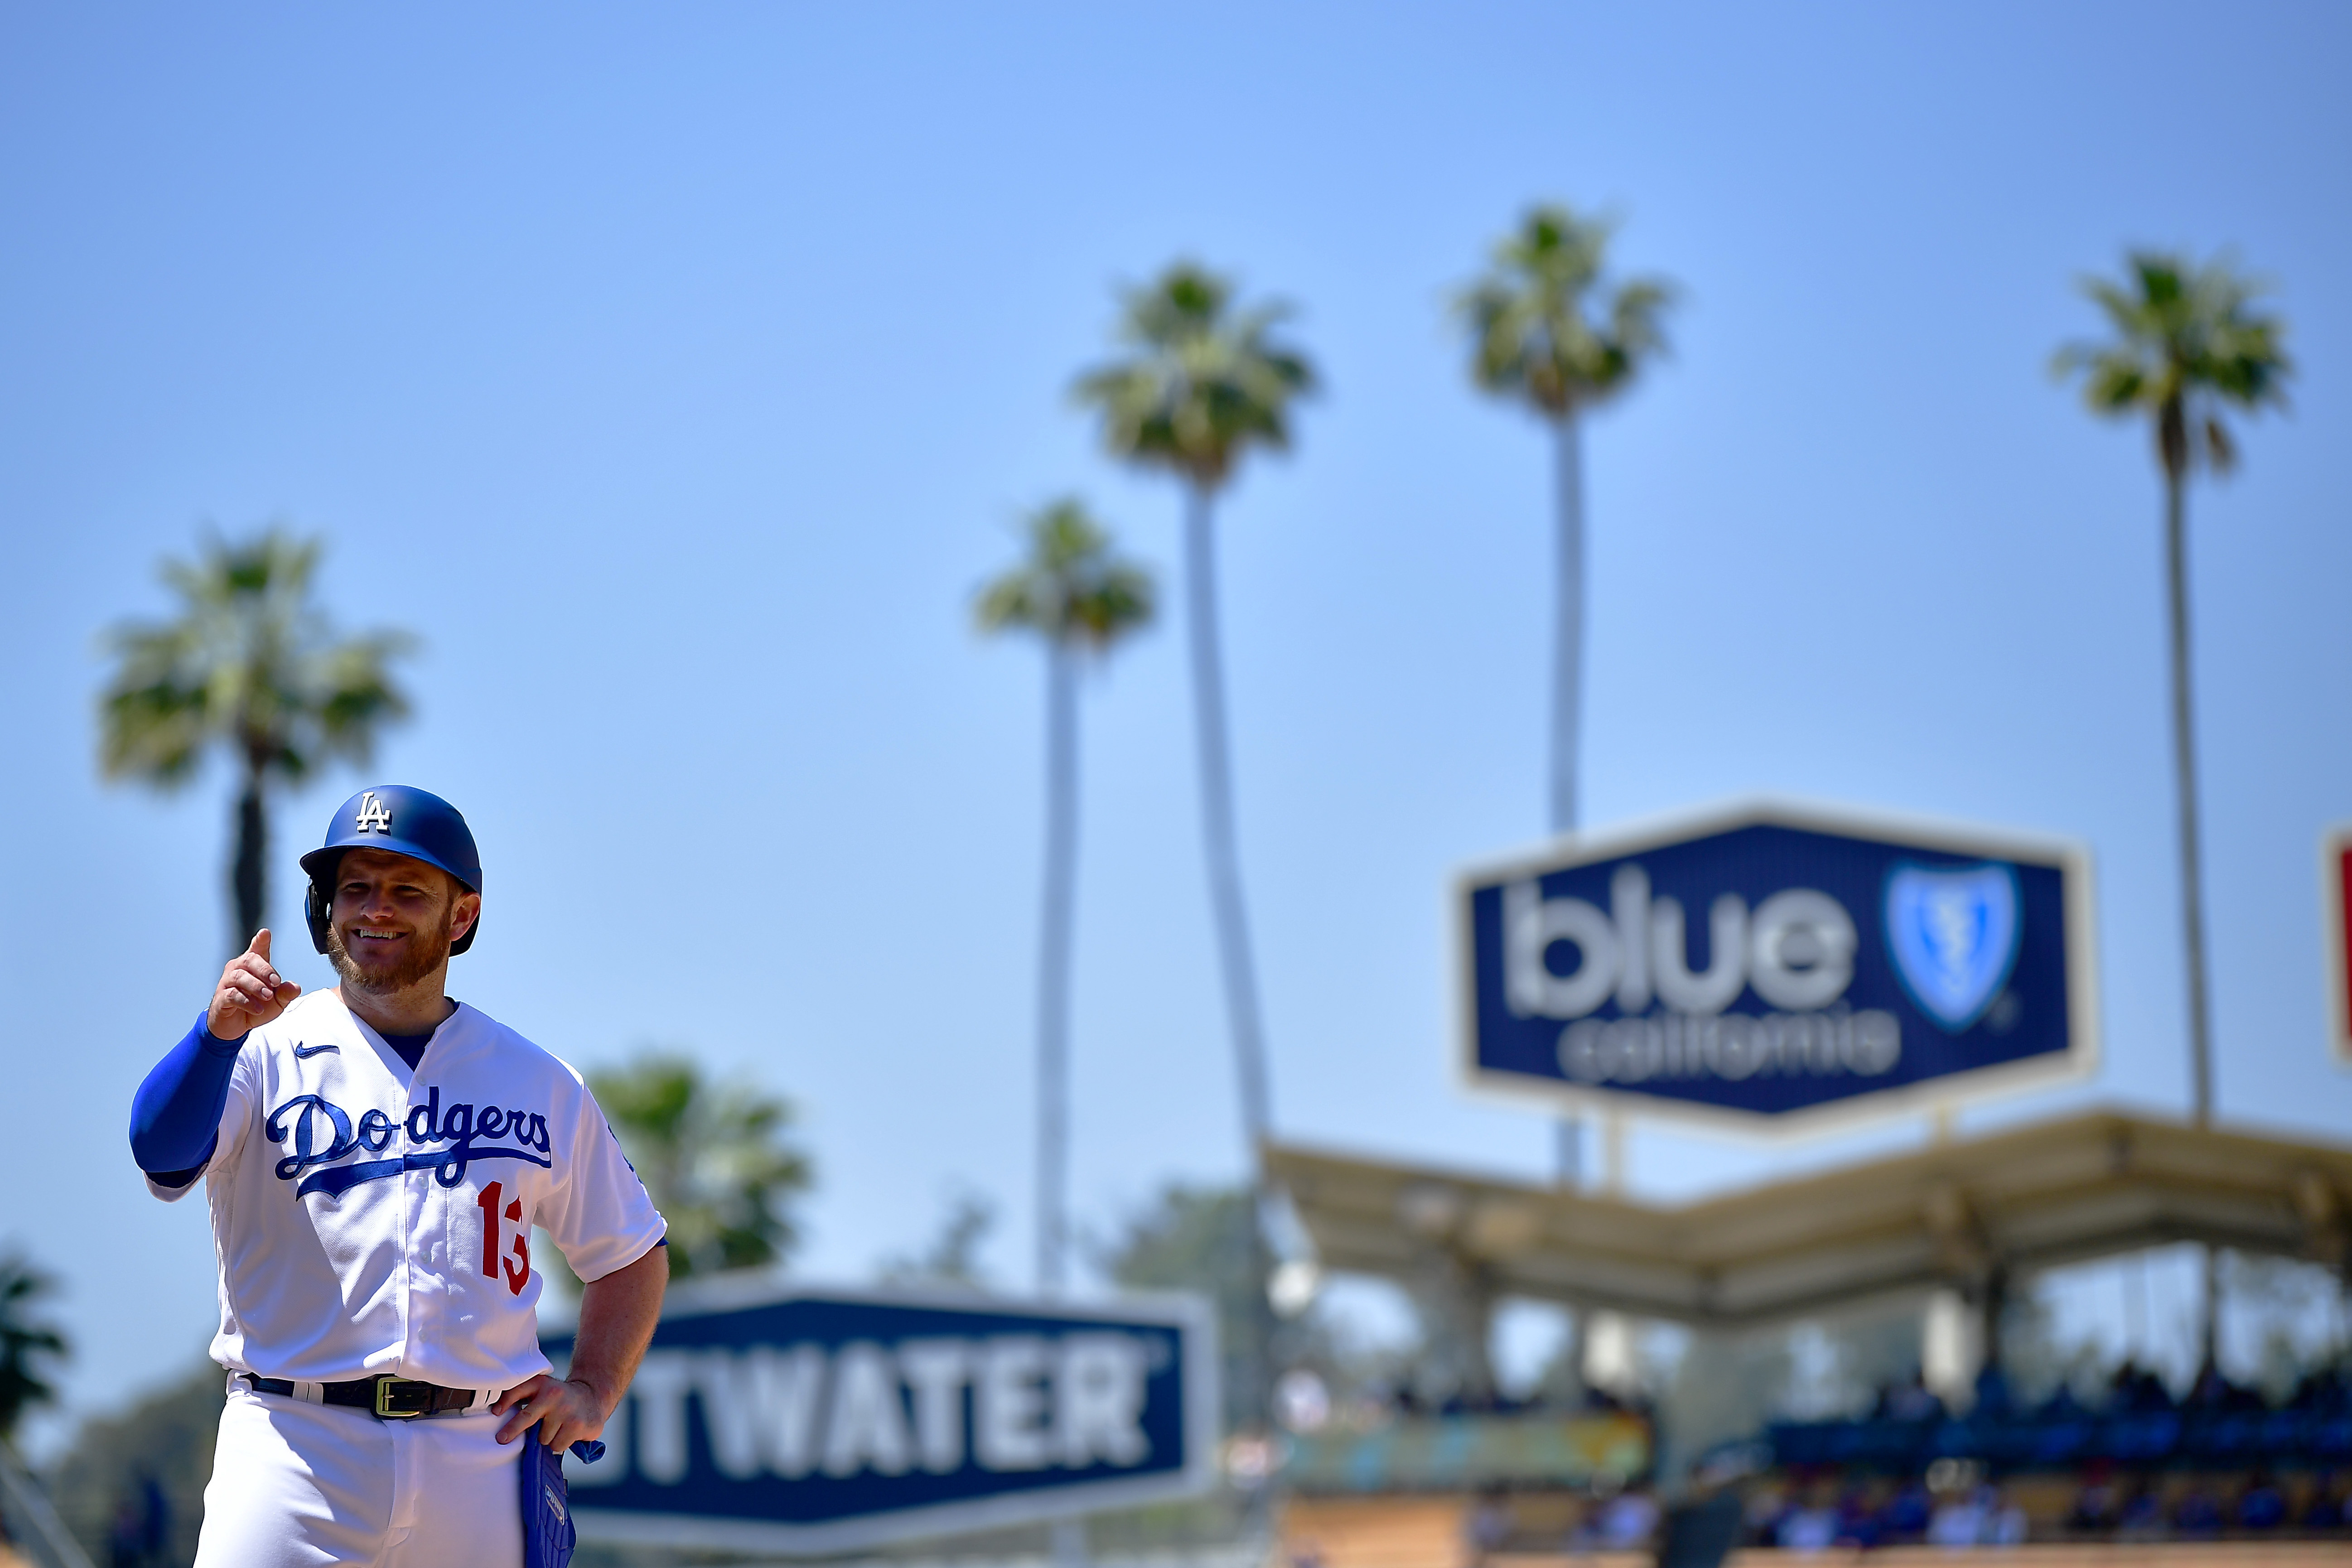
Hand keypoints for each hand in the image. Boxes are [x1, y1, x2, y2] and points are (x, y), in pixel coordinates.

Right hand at [208, 929, 299, 1039]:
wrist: (237, 1026)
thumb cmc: (257, 1006)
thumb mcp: (277, 1001)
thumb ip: (286, 993)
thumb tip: (295, 987)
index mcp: (253, 966)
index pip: (257, 949)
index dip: (260, 941)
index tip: (265, 933)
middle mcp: (238, 969)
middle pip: (249, 960)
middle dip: (265, 970)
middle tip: (276, 983)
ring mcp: (227, 983)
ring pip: (240, 976)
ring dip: (256, 986)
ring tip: (268, 996)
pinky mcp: (221, 998)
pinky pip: (232, 995)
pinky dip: (247, 1001)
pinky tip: (257, 1008)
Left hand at [492, 1373, 607, 1450]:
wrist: (593, 1396)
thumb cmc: (559, 1396)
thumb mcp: (541, 1388)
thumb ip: (521, 1395)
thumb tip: (496, 1412)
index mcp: (542, 1385)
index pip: (519, 1391)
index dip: (506, 1401)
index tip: (495, 1412)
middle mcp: (555, 1395)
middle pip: (527, 1418)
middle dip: (513, 1430)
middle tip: (502, 1438)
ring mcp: (568, 1411)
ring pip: (543, 1438)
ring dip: (546, 1438)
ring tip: (556, 1428)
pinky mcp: (580, 1426)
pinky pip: (558, 1445)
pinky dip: (560, 1443)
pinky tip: (567, 1433)